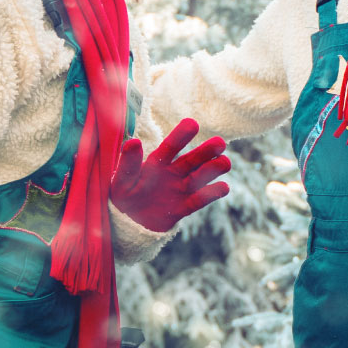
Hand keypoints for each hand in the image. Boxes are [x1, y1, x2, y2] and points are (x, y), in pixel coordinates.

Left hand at [110, 117, 230, 231]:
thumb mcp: (121, 181)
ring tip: (225, 162)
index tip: (192, 124)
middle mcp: (172, 173)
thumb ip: (128, 164)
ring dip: (213, 169)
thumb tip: (133, 142)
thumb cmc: (123, 197)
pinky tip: (224, 187)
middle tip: (220, 142)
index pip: (170, 147)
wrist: (127, 223)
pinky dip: (210, 195)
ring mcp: (179, 190)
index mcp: (157, 163)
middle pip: (192, 160)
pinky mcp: (182, 208)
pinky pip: (198, 201)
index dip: (181, 135)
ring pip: (199, 177)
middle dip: (205, 151)